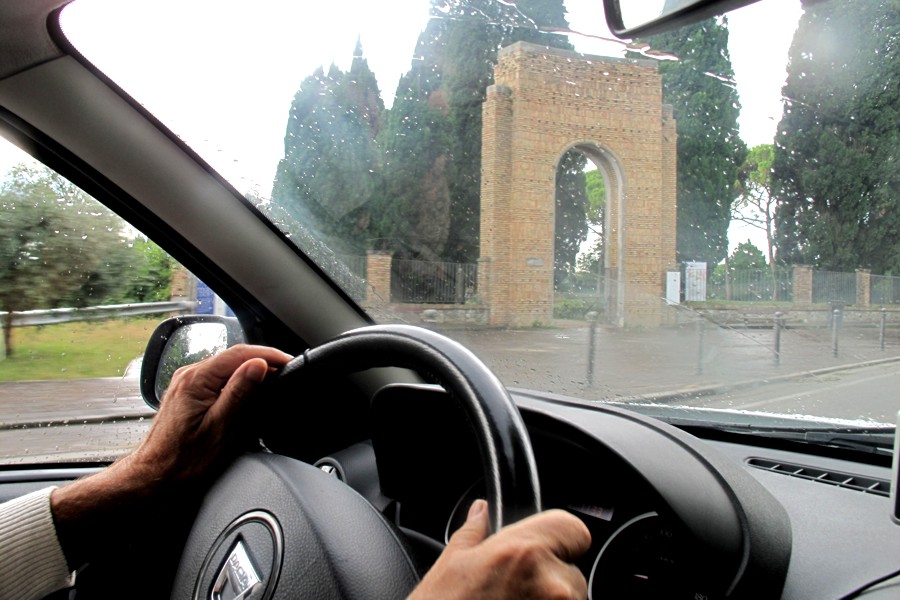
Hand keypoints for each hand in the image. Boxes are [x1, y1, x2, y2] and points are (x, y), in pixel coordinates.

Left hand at [50, 344, 290, 567]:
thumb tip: (259, 365)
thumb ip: (240, 392)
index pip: (240, 353)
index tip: (289, 361)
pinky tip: (247, 389)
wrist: (155, 475)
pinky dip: (236, 379)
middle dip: (262, 360)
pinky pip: (217, 376)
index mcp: (197, 378)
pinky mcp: (187, 392)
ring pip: (225, 366)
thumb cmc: (184, 459)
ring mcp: (186, 382)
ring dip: (250, 369)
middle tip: (286, 372)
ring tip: (272, 379)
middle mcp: (189, 375)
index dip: (269, 355)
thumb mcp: (220, 426)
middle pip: (233, 356)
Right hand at [408, 499, 590, 599]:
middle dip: (549, 578)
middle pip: (571, 570)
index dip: (559, 537)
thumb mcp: (451, 566)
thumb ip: (475, 532)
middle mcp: (552, 585)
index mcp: (525, 553)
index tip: (544, 548)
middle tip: (514, 591)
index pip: (574, 530)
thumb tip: (481, 512)